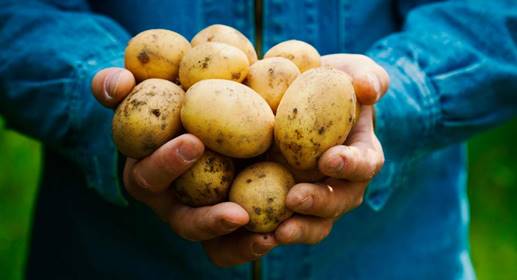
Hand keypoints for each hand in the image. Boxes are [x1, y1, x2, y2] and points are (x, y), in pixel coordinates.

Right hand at [92, 68, 276, 266]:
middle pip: (185, 223)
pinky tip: (280, 234)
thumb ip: (119, 85)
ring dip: (239, 245)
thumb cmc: (172, 99)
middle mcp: (176, 202)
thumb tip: (119, 84)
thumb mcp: (144, 88)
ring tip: (266, 239)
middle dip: (208, 220)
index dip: (166, 163)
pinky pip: (240, 244)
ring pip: (215, 245)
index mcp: (149, 174)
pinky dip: (256, 243)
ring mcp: (204, 215)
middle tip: (237, 214)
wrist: (209, 109)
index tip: (194, 142)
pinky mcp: (232, 219)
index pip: (149, 176)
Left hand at [274, 54, 387, 243]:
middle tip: (295, 199)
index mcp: (359, 155)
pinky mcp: (283, 204)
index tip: (329, 158)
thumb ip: (366, 76)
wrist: (291, 98)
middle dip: (319, 203)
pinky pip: (280, 225)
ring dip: (298, 230)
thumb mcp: (349, 71)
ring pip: (314, 224)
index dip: (351, 164)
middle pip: (338, 202)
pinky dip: (268, 233)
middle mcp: (341, 183)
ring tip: (276, 233)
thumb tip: (368, 89)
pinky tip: (249, 232)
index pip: (365, 163)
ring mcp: (313, 197)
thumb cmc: (326, 83)